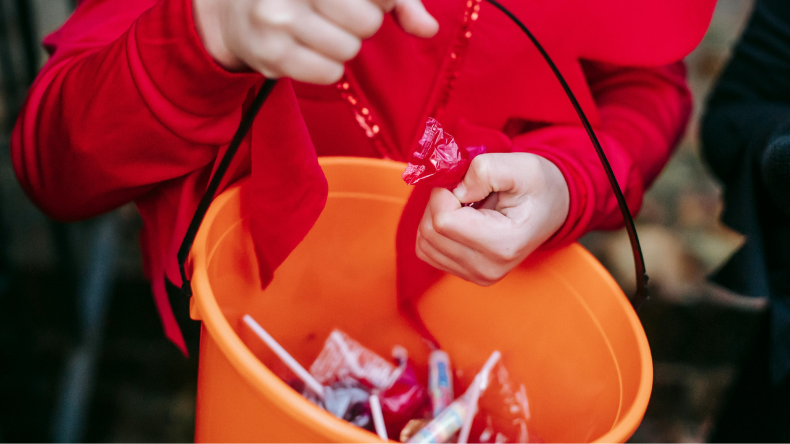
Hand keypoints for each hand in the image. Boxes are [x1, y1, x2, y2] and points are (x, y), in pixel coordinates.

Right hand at [193, 0, 437, 83]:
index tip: (364, 0)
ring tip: (319, 32)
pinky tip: (309, 50)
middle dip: (362, 23)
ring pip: (349, 49)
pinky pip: (330, 73)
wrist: (234, 11)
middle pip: (366, 21)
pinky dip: (328, 67)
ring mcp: (276, 17)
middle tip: (338, 16)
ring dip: (344, 46)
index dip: (380, 0)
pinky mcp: (270, 54)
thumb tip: (428, 30)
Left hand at [416, 153, 569, 285]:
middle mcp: (487, 268)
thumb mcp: (519, 165)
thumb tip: (454, 190)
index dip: (444, 192)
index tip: (465, 183)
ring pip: (424, 243)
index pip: (443, 221)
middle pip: (430, 232)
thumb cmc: (539, 186)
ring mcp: (476, 276)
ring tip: (465, 205)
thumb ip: (483, 170)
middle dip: (438, 203)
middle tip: (464, 191)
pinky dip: (435, 230)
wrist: (552, 207)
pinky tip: (460, 219)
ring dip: (435, 216)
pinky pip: (428, 251)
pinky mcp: (466, 274)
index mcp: (502, 245)